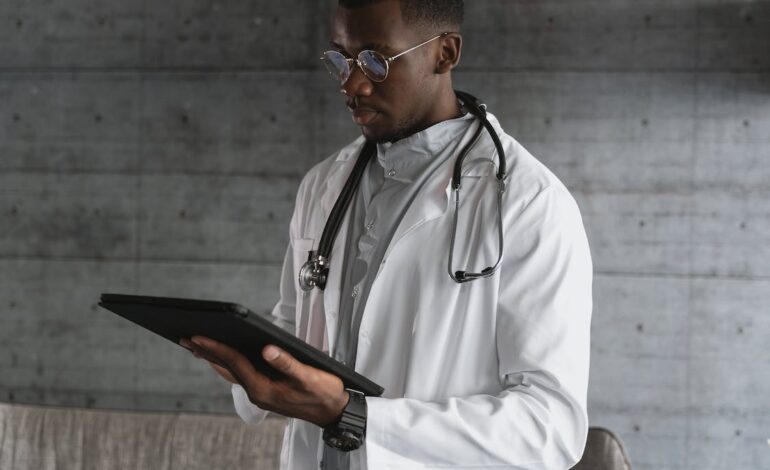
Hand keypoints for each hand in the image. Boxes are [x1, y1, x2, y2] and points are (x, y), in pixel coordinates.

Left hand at [179, 336, 348, 427]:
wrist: (333, 411)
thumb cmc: (324, 394)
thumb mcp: (308, 376)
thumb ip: (287, 363)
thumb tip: (267, 349)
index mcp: (264, 389)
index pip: (234, 363)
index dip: (217, 347)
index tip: (199, 335)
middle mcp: (258, 392)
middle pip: (226, 368)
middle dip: (206, 352)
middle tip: (186, 338)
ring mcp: (260, 393)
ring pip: (231, 373)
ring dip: (214, 359)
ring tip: (198, 346)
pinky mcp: (266, 391)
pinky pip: (240, 375)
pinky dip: (228, 364)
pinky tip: (225, 358)